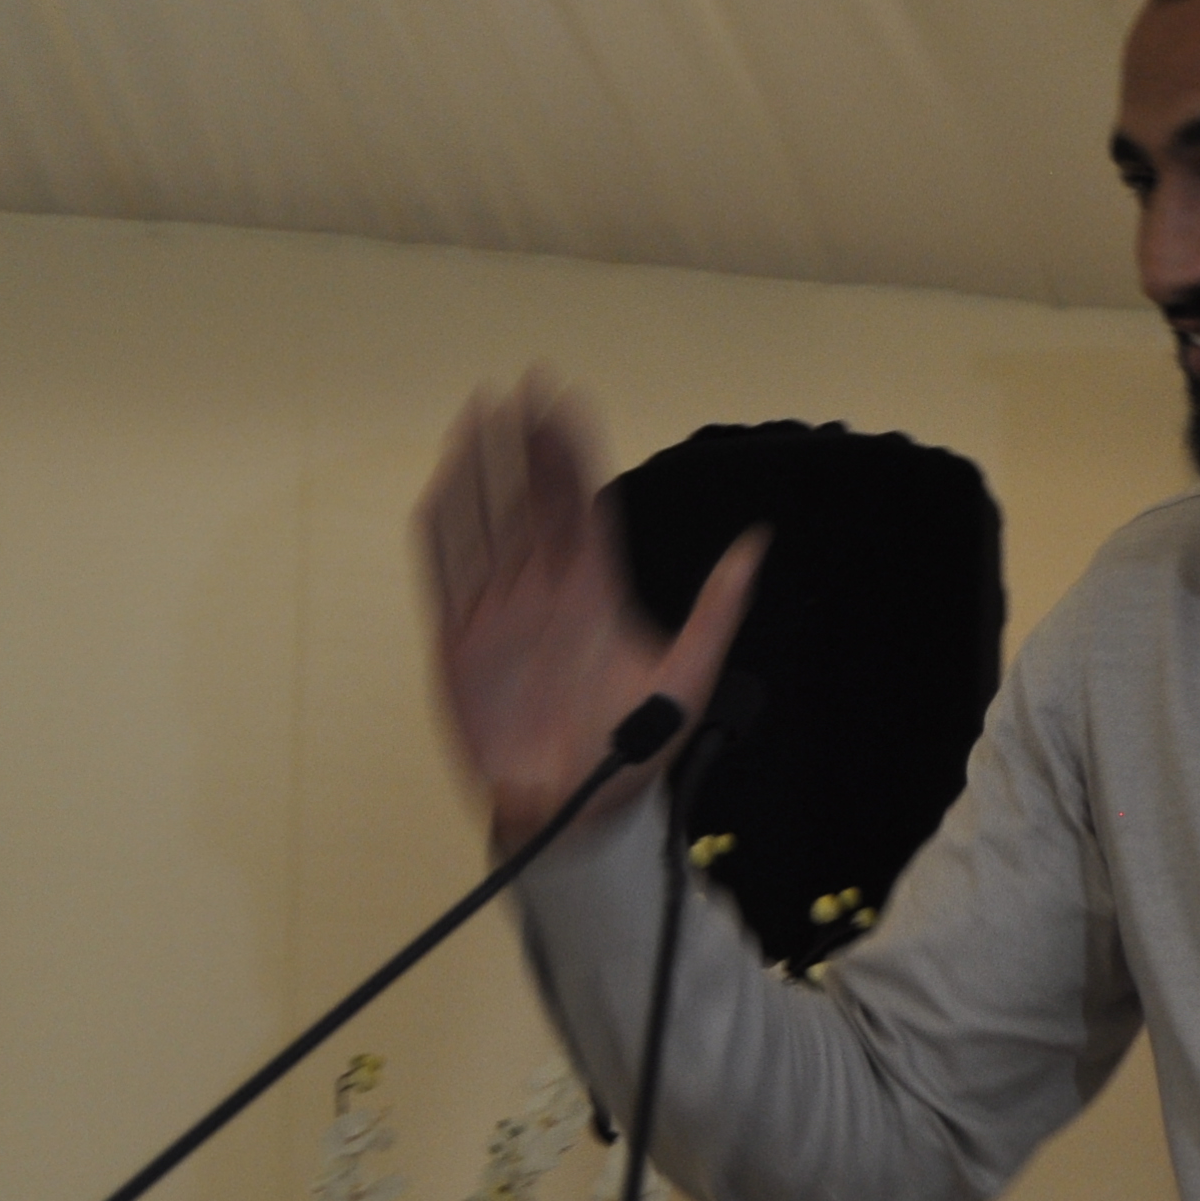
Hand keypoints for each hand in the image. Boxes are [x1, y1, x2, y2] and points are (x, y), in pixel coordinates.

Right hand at [411, 375, 762, 833]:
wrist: (579, 809)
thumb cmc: (636, 746)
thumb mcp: (691, 674)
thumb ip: (720, 607)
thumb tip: (758, 541)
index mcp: (595, 586)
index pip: (577, 500)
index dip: (566, 449)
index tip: (558, 396)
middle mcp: (544, 588)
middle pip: (527, 499)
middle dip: (520, 445)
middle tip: (513, 391)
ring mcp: (498, 610)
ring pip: (483, 524)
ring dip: (476, 473)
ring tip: (475, 420)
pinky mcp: (459, 642)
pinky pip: (445, 574)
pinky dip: (442, 531)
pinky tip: (441, 489)